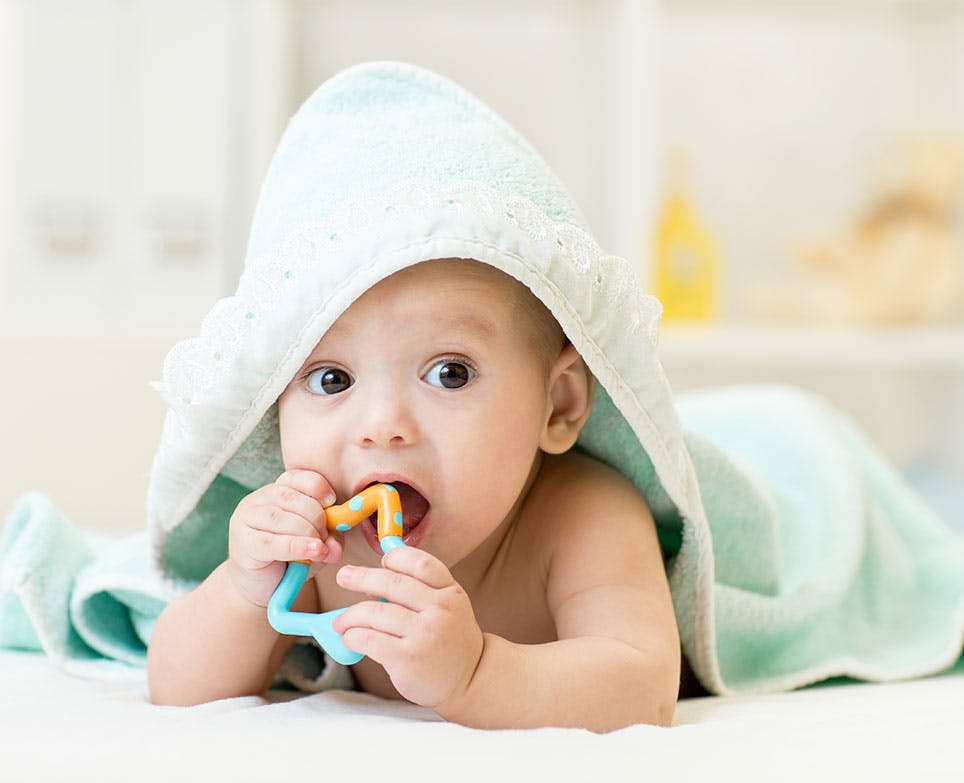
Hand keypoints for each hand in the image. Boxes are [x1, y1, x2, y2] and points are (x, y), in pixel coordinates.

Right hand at [227, 469, 341, 607]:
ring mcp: (246, 519)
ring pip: (280, 518)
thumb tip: (336, 547)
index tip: (332, 502)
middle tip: (326, 536)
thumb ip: (330, 539)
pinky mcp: (242, 542)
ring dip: (307, 532)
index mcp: (278, 491)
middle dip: (316, 516)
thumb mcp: (317, 544)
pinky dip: (296, 547)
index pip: (297, 477)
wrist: (263, 585)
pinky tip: (313, 551)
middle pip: (290, 497)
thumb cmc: (292, 558)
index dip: (318, 487)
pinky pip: (271, 542)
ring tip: (320, 548)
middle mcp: (258, 499)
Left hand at [332, 547, 483, 708]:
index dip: (396, 558)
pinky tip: (349, 638)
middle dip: (361, 577)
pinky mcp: (408, 658)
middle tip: (343, 576)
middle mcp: (440, 610)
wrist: (471, 680)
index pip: (420, 563)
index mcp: (450, 592)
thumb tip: (371, 581)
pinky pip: (369, 639)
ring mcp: (424, 634)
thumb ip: (420, 591)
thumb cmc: (450, 640)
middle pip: (392, 583)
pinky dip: (352, 636)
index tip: (381, 562)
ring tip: (340, 621)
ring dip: (350, 615)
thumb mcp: (448, 608)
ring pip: (375, 613)